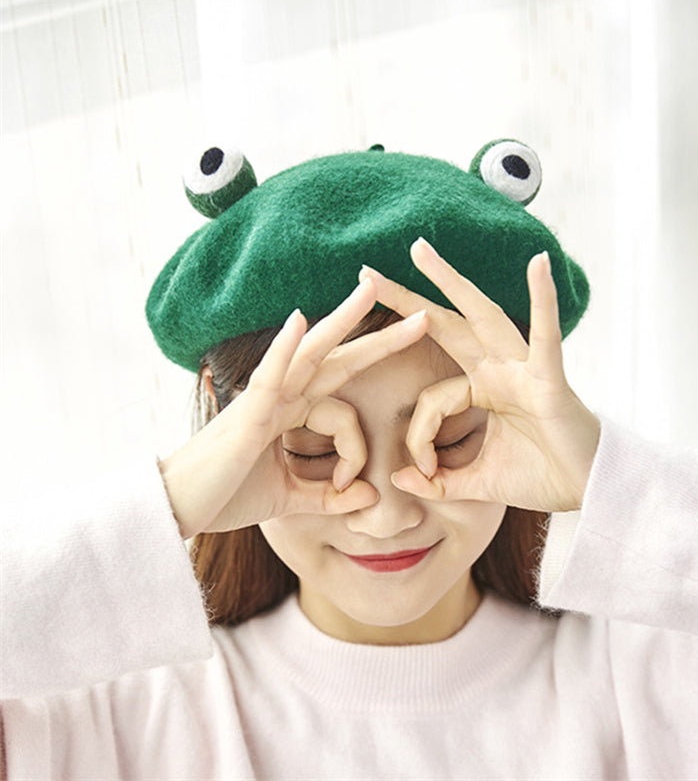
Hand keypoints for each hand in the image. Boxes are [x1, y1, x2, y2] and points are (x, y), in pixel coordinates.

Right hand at [158, 278, 427, 538]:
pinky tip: (300, 320)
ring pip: (309, 353)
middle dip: (380, 338)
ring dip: (342, 320)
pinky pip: (269, 376)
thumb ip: (327, 498)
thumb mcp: (287, 499)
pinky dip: (284, 349)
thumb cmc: (223, 496)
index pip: (344, 414)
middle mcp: (280, 399)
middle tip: (421, 315)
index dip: (357, 452)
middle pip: (338, 360)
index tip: (349, 486)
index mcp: (289, 415)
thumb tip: (369, 498)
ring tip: (370, 288)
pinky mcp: (246, 415)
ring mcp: (263, 401)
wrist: (175, 510)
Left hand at [360, 238, 599, 513]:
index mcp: (482, 389)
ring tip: (418, 250)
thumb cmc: (541, 477)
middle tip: (366, 273)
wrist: (589, 491)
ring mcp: (523, 369)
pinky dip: (544, 300)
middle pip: (446, 325)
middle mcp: (499, 370)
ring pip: (482, 316)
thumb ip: (440, 481)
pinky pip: (546, 337)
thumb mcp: (479, 481)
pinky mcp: (550, 380)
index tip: (422, 470)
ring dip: (450, 282)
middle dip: (407, 299)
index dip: (419, 436)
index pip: (432, 398)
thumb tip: (399, 480)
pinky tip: (537, 264)